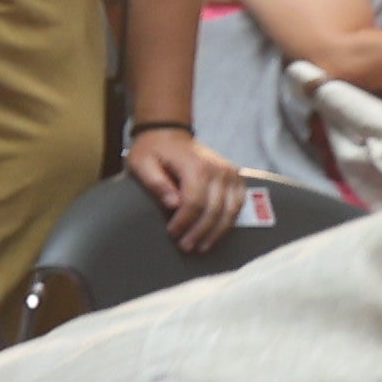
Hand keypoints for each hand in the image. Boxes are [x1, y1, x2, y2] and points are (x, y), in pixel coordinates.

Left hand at [128, 124, 247, 250]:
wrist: (169, 133)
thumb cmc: (153, 150)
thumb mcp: (142, 163)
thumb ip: (156, 183)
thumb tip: (173, 205)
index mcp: (196, 166)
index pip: (195, 202)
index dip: (185, 222)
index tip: (173, 234)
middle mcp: (219, 170)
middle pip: (215, 209)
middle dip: (200, 232)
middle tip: (187, 247)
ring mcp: (230, 173)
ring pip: (231, 210)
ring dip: (217, 232)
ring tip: (202, 246)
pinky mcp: (236, 177)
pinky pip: (239, 203)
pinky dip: (229, 220)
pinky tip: (216, 233)